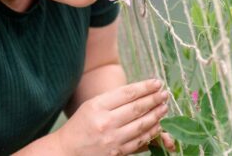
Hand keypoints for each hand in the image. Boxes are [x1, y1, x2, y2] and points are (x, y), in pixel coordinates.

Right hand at [55, 79, 169, 155]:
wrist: (67, 151)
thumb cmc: (80, 125)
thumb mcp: (91, 105)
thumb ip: (113, 100)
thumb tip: (139, 93)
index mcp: (97, 106)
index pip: (127, 93)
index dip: (145, 87)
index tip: (157, 83)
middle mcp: (105, 122)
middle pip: (136, 108)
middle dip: (154, 99)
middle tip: (164, 93)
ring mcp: (112, 139)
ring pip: (141, 125)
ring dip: (156, 115)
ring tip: (164, 107)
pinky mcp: (117, 153)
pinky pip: (139, 141)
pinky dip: (151, 132)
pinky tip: (158, 125)